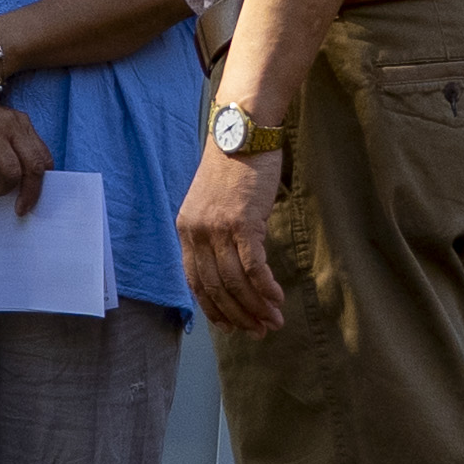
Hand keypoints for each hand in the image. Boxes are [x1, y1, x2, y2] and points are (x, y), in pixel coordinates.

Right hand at [0, 103, 52, 211]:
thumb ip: (14, 146)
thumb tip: (26, 181)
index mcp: (21, 123)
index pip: (43, 157)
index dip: (40, 183)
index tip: (31, 199)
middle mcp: (12, 125)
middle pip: (33, 167)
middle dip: (29, 193)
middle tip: (19, 208)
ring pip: (12, 173)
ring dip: (1, 188)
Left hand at [176, 146, 284, 335]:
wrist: (243, 131)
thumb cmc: (234, 167)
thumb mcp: (213, 203)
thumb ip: (216, 233)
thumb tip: (234, 268)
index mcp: (186, 230)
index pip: (195, 283)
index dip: (215, 310)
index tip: (232, 327)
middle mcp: (196, 232)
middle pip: (216, 288)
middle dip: (239, 316)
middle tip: (260, 331)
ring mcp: (218, 228)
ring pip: (235, 282)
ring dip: (256, 307)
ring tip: (274, 321)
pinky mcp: (243, 221)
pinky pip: (253, 266)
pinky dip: (265, 287)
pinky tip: (277, 299)